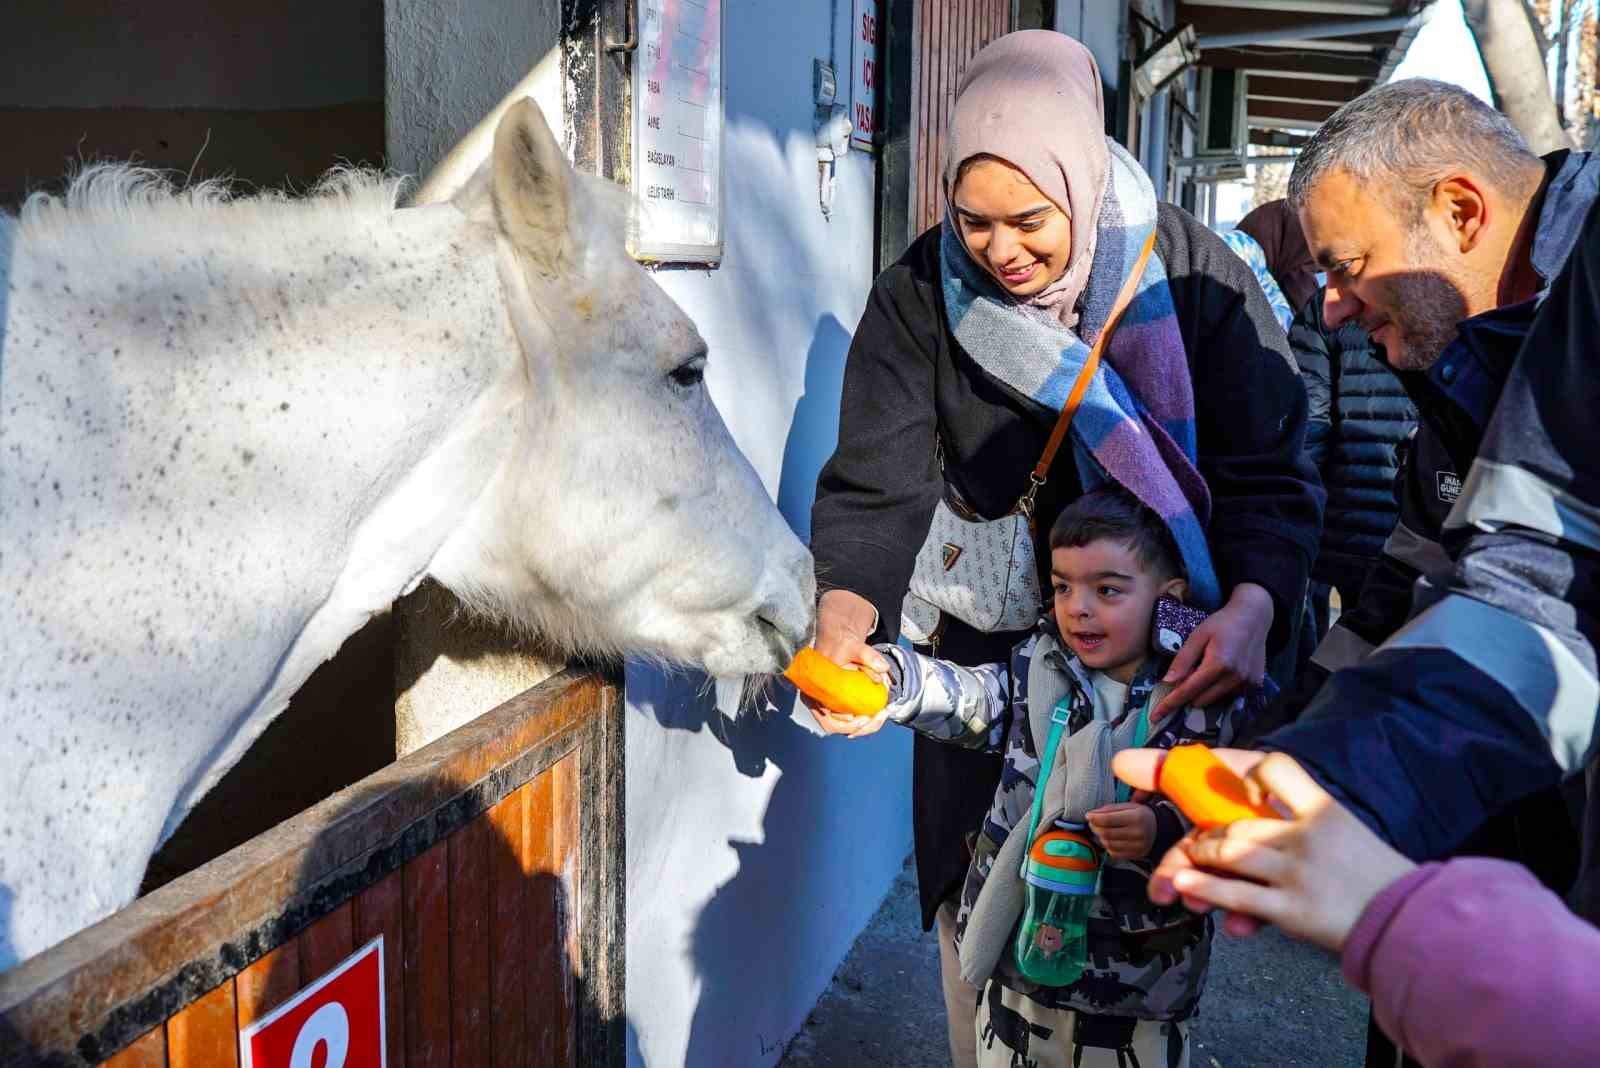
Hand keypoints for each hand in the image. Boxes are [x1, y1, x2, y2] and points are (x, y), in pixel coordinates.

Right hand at [804, 590, 893, 737]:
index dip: (847, 724)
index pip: (828, 720)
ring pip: (844, 726)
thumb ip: (868, 656)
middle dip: (860, 727)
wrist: (838, 642)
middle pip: (836, 727)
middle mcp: (817, 702)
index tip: (865, 717)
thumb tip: (882, 669)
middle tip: (878, 716)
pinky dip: (864, 718)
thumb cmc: (840, 646)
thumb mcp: (854, 647)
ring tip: (881, 714)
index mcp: (814, 692)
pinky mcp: (837, 704)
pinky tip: (877, 712)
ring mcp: (826, 705)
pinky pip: (849, 718)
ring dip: (864, 725)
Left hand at [1085, 802, 1156, 860]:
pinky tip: (1111, 839)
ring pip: (1108, 844)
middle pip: (1106, 833)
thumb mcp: (1127, 806)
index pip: (1108, 820)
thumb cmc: (1139, 815)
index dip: (1095, 818)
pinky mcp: (1135, 856)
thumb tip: (1090, 815)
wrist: (1158, 829)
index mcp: (1136, 817)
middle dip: (1095, 827)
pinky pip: (1113, 853)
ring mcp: (1137, 847)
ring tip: (1102, 830)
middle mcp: (1138, 833)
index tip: (1088, 815)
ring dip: (1100, 837)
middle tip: (1093, 822)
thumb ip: (1108, 810)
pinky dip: (1108, 846)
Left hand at [1111, 749, 1416, 951]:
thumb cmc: (1371, 876)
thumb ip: (1301, 818)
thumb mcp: (1344, 830)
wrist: (1408, 922)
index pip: (1277, 766)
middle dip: (1209, 834)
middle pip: (1238, 822)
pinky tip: (1185, 886)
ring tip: (1190, 863)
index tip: (1244, 790)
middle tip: (1198, 843)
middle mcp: (1308, 834)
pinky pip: (1236, 895)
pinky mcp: (1292, 909)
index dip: (1252, 773)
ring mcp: (1298, 872)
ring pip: (1230, 853)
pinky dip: (1205, 889)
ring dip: (1200, 857)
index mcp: (1323, 807)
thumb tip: (1242, 807)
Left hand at [1154, 583, 1272, 719]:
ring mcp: (1247, 683)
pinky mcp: (1255, 684)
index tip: (1155, 717)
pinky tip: (1224, 670)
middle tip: (1190, 671)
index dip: (1170, 704)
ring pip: (1215, 700)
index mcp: (1218, 664)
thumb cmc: (1221, 623)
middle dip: (1189, 692)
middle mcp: (1234, 678)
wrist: (1254, 617)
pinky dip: (1221, 688)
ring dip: (1205, 691)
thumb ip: (1182, 660)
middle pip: (1201, 699)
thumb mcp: (1197, 636)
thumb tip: (1167, 682)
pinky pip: (1230, 695)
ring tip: (1209, 667)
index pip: (1188, 691)